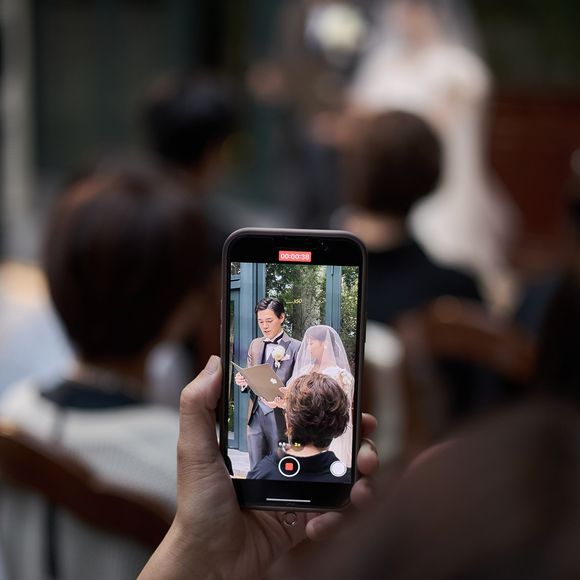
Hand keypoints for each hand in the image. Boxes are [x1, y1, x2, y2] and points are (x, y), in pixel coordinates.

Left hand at [139, 357, 378, 579]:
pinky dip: (338, 518)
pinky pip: (334, 514)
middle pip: (335, 443)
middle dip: (360, 443)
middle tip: (366, 449)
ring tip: (362, 490)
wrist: (209, 561)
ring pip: (344, 476)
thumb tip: (216, 362)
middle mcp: (288, 460)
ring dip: (362, 481)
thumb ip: (198, 405)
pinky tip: (322, 524)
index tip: (352, 398)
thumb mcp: (195, 450)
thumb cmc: (199, 504)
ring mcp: (300, 490)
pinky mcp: (305, 520)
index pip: (306, 412)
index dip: (332, 404)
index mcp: (268, 438)